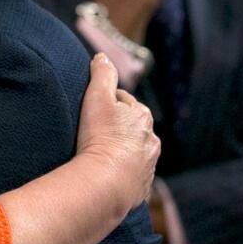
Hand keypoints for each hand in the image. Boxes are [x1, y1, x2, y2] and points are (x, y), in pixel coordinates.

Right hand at [76, 54, 159, 209]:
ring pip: (133, 152)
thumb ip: (102, 74)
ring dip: (121, 151)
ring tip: (101, 155)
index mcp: (142, 115)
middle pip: (131, 127)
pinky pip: (131, 175)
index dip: (106, 102)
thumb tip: (102, 56)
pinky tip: (107, 174)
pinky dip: (122, 173)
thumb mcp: (97, 97)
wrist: (107, 183)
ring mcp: (148, 165)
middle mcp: (151, 139)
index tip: (91, 109)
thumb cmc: (101, 137)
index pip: (123, 101)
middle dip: (117, 127)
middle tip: (94, 131)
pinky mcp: (141, 186)